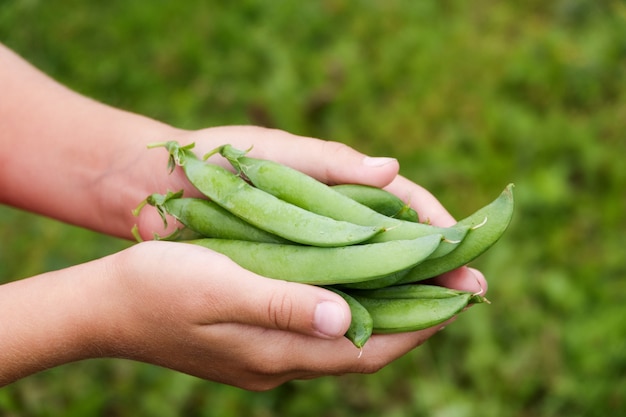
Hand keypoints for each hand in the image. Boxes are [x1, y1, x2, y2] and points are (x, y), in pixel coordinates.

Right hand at [92, 240, 479, 390]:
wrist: (105, 306)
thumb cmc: (157, 288)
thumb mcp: (219, 289)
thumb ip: (283, 307)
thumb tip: (349, 319)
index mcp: (277, 352)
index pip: (369, 349)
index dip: (420, 326)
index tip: (461, 298)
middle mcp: (281, 361)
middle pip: (366, 346)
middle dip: (415, 318)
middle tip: (458, 287)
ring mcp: (268, 354)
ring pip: (346, 338)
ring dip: (386, 312)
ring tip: (422, 281)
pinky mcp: (256, 340)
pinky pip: (320, 327)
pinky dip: (351, 307)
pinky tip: (358, 284)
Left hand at [135, 125, 485, 293]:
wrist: (158, 186)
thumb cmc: (220, 160)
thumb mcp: (276, 153)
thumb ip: (330, 163)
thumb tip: (393, 170)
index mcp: (337, 185)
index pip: (401, 204)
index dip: (435, 224)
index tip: (463, 244)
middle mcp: (330, 221)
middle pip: (394, 246)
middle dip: (434, 266)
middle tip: (471, 291)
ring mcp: (310, 250)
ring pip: (368, 275)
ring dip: (404, 291)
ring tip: (440, 312)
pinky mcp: (286, 276)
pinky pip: (331, 295)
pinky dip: (359, 307)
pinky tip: (378, 323)